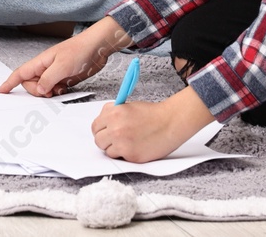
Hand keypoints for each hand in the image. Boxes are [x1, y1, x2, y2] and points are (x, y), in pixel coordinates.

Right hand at [0, 18, 129, 97]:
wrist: (98, 47)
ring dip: (48, 94)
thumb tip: (40, 90)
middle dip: (37, 92)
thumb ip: (48, 79)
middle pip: (31, 85)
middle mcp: (46, 68)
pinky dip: (57, 93)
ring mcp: (55, 73)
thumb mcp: (62, 66)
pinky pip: (54, 90)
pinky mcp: (65, 78)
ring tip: (60, 89)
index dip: (10, 82)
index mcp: (41, 62)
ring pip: (43, 89)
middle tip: (50, 91)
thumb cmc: (80, 50)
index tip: (1, 90)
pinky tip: (65, 89)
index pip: (21, 73)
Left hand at [91, 89, 212, 162]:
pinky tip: (135, 146)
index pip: (95, 127)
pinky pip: (120, 158)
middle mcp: (115, 128)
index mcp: (113, 113)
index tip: (105, 132)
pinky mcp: (131, 155)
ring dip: (115, 149)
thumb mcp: (127, 107)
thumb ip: (113, 115)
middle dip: (106, 140)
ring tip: (128, 142)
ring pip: (107, 151)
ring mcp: (122, 143)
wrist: (170, 122)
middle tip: (116, 139)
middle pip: (98, 140)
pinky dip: (125, 155)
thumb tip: (103, 125)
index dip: (100, 130)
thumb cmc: (152, 114)